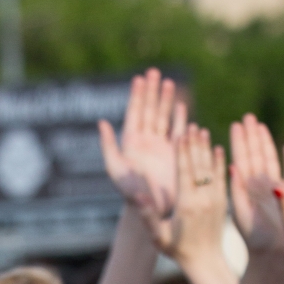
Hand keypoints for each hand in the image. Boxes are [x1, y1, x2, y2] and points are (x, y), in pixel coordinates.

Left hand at [98, 70, 186, 225]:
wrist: (153, 211)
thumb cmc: (131, 195)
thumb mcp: (116, 169)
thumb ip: (108, 146)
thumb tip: (101, 122)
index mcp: (131, 143)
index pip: (134, 114)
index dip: (137, 96)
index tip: (139, 78)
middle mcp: (146, 143)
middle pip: (149, 110)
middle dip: (152, 91)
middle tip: (154, 71)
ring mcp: (161, 148)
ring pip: (164, 117)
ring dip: (166, 100)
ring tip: (169, 82)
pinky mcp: (176, 154)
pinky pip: (178, 132)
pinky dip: (180, 119)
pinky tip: (182, 106)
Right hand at [149, 125, 228, 265]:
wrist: (205, 261)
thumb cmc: (177, 249)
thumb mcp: (158, 236)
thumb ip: (148, 216)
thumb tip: (136, 198)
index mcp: (187, 206)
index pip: (184, 173)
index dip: (183, 152)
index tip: (180, 134)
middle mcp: (204, 200)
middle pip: (199, 166)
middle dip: (195, 145)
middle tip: (192, 126)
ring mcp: (216, 200)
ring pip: (211, 169)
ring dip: (207, 149)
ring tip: (203, 131)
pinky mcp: (223, 202)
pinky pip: (222, 178)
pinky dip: (220, 162)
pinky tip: (219, 149)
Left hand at [229, 115, 283, 259]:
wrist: (273, 261)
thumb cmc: (254, 243)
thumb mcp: (240, 216)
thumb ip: (236, 192)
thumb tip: (231, 166)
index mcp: (245, 191)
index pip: (240, 160)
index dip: (237, 142)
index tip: (235, 124)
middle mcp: (259, 188)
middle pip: (255, 156)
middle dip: (251, 136)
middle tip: (247, 116)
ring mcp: (274, 192)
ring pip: (270, 161)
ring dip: (266, 143)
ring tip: (261, 126)